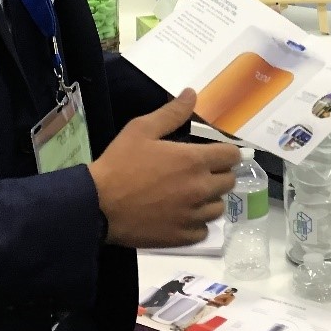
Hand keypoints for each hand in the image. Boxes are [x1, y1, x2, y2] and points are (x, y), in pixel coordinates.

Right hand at [88, 89, 238, 247]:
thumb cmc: (120, 164)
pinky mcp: (183, 237)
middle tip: (199, 173)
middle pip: (229, 182)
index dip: (226, 153)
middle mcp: (200, 189)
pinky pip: (204, 231)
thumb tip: (192, 93)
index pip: (232, 156)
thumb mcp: (142, 129)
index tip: (215, 154)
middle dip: (219, 174)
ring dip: (210, 200)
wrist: (98, 205)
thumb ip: (172, 112)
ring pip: (218, 208)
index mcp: (194, 161)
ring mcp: (193, 216)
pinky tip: (182, 216)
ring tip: (191, 195)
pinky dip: (197, 224)